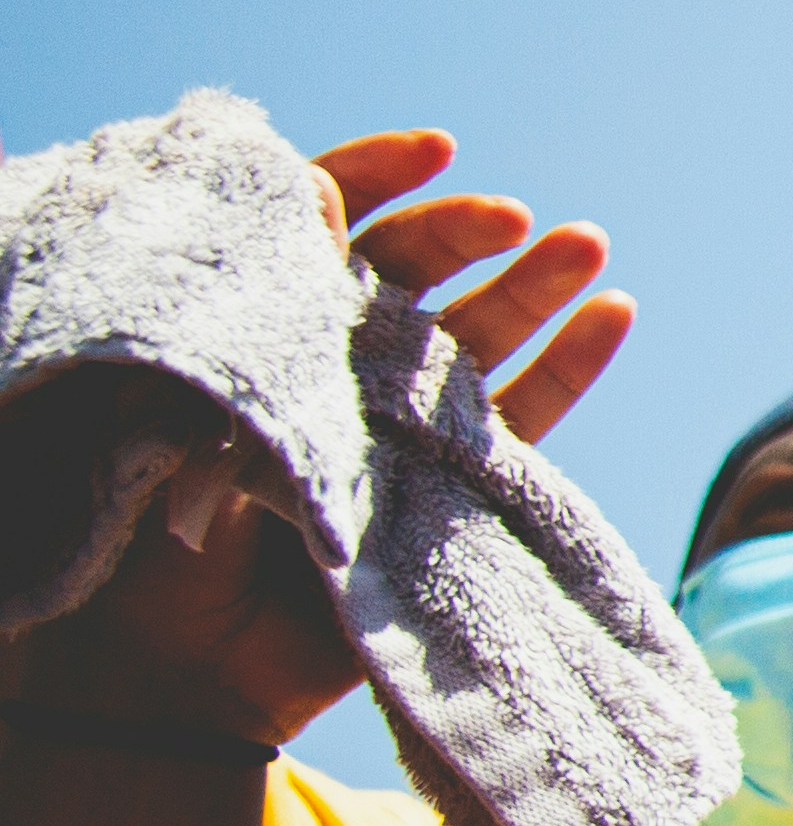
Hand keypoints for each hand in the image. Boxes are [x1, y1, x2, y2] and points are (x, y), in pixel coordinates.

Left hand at [0, 134, 631, 749]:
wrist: (181, 673)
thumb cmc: (147, 538)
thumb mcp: (181, 404)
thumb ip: (252, 310)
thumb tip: (307, 199)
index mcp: (261, 333)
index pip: (325, 227)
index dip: (378, 177)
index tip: (435, 152)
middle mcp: (334, 366)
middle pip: (413, 273)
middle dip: (464, 233)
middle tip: (508, 218)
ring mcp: (398, 425)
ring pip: (480, 335)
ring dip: (535, 285)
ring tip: (584, 243)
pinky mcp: (453, 486)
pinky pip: (526, 417)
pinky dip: (572, 365)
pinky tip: (613, 312)